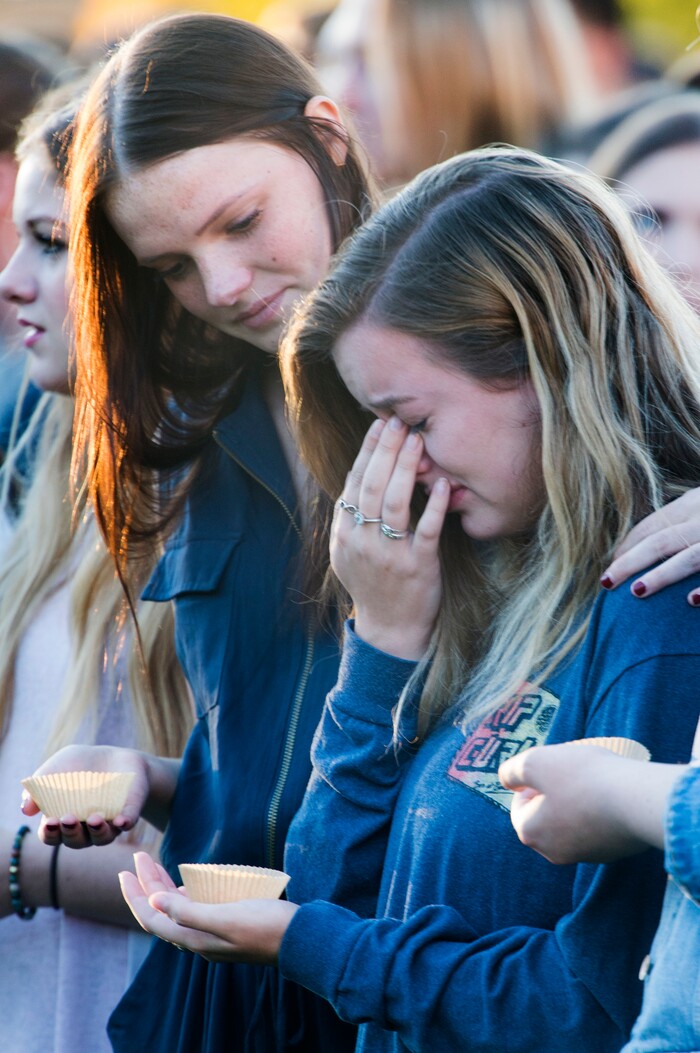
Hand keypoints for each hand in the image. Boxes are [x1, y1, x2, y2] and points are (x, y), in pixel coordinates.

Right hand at [21, 745, 149, 847]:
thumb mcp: (56, 769)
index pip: (52, 836)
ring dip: (97, 831)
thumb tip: (26, 809)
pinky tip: (121, 821)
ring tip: (94, 819)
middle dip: (71, 832)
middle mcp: (85, 829)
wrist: (114, 757)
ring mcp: (108, 823)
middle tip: (68, 818)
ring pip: (102, 838)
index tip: (50, 822)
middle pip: (76, 841)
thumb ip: (39, 786)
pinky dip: (125, 823)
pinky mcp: (129, 813)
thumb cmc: (79, 766)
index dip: (50, 833)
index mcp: (63, 821)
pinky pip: (128, 823)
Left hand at [119, 852, 296, 963]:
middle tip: (139, 858)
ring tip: (153, 865)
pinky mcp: (226, 925)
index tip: (124, 872)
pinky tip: (185, 881)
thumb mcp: (226, 918)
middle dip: (146, 885)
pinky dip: (183, 893)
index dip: (135, 896)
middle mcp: (199, 939)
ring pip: (176, 910)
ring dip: (162, 887)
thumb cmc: (265, 926)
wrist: (300, 939)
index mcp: (195, 939)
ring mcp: (212, 933)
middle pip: (161, 912)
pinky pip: (194, 909)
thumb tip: (154, 901)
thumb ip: (188, 912)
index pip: (152, 918)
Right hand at [332, 417, 448, 659]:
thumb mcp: (348, 551)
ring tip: (418, 441)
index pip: (355, 481)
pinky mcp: (418, 567)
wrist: (388, 629)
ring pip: (395, 502)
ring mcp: (390, 554)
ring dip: (407, 468)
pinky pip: (426, 531)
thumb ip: (350, 515)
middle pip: (372, 485)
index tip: (380, 424)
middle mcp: (364, 540)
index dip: (368, 451)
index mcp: (346, 532)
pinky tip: (444, 485)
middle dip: (386, 449)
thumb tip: (358, 473)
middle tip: (400, 421)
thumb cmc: (372, 584)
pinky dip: (435, 507)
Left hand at [498, 743, 658, 863]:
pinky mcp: (614, 852)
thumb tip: (506, 779)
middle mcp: (555, 852)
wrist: (636, 800)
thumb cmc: (581, 777)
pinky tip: (611, 795)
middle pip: (546, 817)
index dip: (531, 784)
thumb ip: (512, 770)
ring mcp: (587, 855)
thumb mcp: (535, 762)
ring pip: (572, 824)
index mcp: (532, 833)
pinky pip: (598, 829)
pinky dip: (600, 812)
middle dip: (554, 794)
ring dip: (578, 803)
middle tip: (571, 773)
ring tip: (594, 781)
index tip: (549, 770)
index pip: (520, 807)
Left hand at [601, 489, 699, 604]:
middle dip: (630, 562)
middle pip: (661, 540)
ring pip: (689, 557)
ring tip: (636, 591)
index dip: (627, 546)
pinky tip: (690, 601)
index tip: (609, 566)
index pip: (652, 526)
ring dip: (662, 575)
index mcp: (693, 503)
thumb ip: (683, 523)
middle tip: (606, 583)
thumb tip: (645, 550)